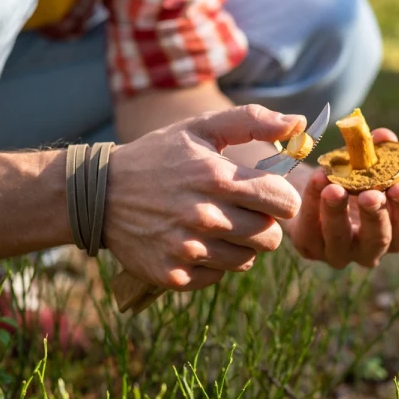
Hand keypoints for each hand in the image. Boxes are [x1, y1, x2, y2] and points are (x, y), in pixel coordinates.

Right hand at [103, 105, 304, 291]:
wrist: (100, 193)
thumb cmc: (158, 157)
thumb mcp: (199, 128)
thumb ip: (252, 121)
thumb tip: (298, 124)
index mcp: (218, 178)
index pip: (284, 202)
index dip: (280, 198)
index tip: (265, 194)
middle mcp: (205, 217)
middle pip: (271, 237)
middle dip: (262, 224)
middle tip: (239, 212)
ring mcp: (188, 249)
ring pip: (247, 260)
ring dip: (239, 245)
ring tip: (215, 226)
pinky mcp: (174, 275)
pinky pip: (217, 277)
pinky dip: (212, 264)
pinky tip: (193, 242)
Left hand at [285, 128, 398, 268]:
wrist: (309, 189)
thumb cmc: (348, 177)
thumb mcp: (364, 164)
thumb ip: (378, 152)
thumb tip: (385, 136)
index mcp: (391, 233)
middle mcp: (368, 250)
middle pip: (378, 240)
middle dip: (375, 215)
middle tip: (370, 195)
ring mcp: (338, 253)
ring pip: (340, 239)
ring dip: (337, 212)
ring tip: (334, 188)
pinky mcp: (309, 247)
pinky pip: (310, 229)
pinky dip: (311, 203)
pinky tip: (316, 180)